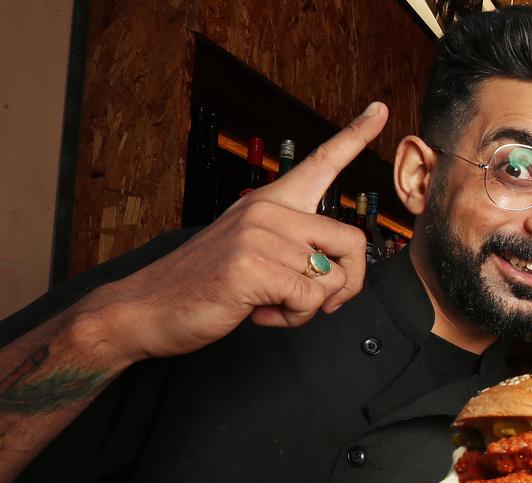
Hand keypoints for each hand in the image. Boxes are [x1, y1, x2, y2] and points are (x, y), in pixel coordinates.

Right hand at [80, 102, 388, 363]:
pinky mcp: (254, 267)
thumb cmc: (204, 286)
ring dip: (309, 307)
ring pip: (332, 279)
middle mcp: (268, 210)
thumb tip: (336, 270)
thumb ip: (293, 249)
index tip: (380, 110)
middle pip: (353, 243)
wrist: (146, 308)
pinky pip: (310, 300)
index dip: (355, 137)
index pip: (321, 162)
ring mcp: (260, 236)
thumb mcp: (253, 253)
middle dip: (345, 284)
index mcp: (270, 202)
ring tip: (270, 303)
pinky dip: (294, 318)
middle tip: (312, 301)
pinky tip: (259, 312)